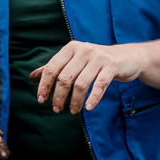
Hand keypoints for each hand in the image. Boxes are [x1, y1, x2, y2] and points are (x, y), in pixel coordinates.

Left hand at [30, 40, 144, 113]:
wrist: (127, 57)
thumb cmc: (97, 62)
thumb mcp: (75, 61)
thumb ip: (55, 68)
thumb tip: (31, 77)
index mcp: (71, 48)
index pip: (52, 67)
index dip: (44, 85)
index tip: (41, 100)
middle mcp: (84, 50)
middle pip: (65, 77)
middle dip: (58, 96)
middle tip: (57, 109)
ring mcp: (99, 57)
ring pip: (81, 83)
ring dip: (75, 101)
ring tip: (73, 111)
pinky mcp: (112, 66)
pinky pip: (100, 85)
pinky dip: (93, 98)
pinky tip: (88, 108)